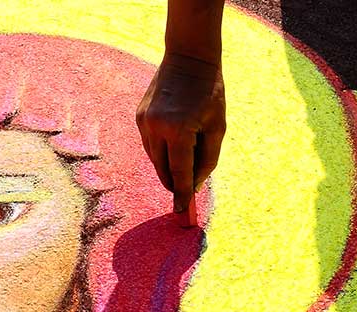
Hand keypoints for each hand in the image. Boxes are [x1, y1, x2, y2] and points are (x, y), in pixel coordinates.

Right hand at [136, 53, 225, 212]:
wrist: (188, 57)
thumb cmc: (210, 93)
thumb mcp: (217, 128)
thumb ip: (207, 159)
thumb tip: (195, 185)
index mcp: (179, 130)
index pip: (180, 172)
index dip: (182, 193)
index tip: (182, 210)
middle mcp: (156, 127)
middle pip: (163, 169)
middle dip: (174, 183)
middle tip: (185, 194)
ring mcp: (144, 121)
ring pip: (154, 158)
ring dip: (167, 167)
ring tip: (183, 165)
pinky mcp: (139, 116)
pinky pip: (150, 144)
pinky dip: (161, 152)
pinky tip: (174, 146)